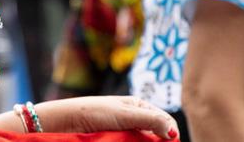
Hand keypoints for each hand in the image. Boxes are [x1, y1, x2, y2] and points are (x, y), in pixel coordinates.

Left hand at [34, 96, 178, 138]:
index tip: (171, 141)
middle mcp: (136, 119)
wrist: (70, 122)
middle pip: (158, 134)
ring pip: (146, 141)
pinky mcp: (120, 141)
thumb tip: (173, 132)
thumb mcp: (125, 114)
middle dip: (161, 141)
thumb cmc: (96, 112)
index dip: (170, 132)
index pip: (165, 120)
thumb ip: (150, 120)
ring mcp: (128, 132)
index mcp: (140, 107)